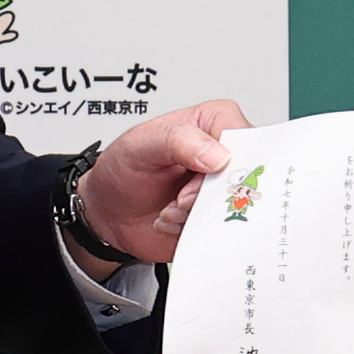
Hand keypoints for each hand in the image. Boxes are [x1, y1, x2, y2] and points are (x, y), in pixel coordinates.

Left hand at [75, 99, 247, 265]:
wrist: (108, 212)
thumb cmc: (122, 169)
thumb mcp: (140, 144)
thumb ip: (177, 140)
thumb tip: (218, 154)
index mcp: (213, 122)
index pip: (244, 139)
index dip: (225, 164)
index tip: (197, 177)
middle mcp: (224, 155)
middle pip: (244, 178)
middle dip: (207, 197)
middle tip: (179, 198)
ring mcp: (222, 189)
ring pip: (234, 209)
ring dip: (196, 217)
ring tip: (169, 208)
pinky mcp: (217, 217)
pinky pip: (223, 231)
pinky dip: (193, 231)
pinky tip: (172, 220)